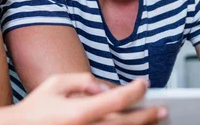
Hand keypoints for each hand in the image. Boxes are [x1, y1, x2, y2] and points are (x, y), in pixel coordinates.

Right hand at [13, 74, 166, 124]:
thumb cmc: (35, 108)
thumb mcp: (56, 83)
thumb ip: (83, 80)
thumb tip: (104, 87)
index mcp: (79, 112)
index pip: (117, 100)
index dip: (135, 90)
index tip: (144, 83)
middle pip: (126, 123)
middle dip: (147, 115)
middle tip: (163, 108)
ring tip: (154, 119)